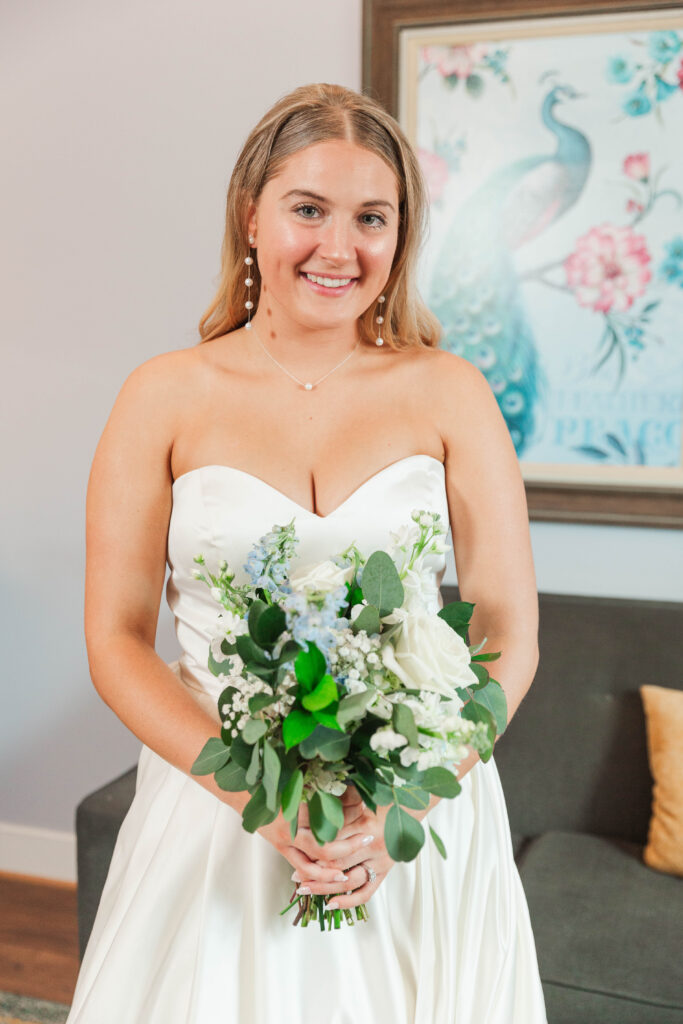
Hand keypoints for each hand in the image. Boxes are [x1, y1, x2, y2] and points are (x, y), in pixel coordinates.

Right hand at [256, 784, 365, 886]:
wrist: (246, 793)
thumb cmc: (274, 783)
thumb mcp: (299, 781)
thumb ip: (322, 786)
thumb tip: (353, 788)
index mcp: (296, 806)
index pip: (329, 814)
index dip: (350, 811)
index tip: (366, 806)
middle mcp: (291, 828)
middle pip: (324, 845)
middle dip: (348, 846)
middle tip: (368, 838)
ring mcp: (285, 841)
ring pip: (312, 865)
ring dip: (331, 871)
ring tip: (348, 873)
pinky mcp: (281, 848)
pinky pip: (301, 867)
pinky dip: (315, 876)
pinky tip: (329, 877)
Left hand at [292, 796, 441, 910]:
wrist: (410, 805)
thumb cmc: (383, 797)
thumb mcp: (361, 796)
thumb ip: (340, 805)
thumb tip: (315, 807)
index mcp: (366, 825)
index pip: (335, 845)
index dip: (313, 852)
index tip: (297, 854)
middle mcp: (373, 846)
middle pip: (338, 866)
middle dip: (315, 873)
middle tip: (296, 877)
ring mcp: (380, 861)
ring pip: (349, 882)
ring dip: (326, 888)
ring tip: (306, 890)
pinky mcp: (384, 871)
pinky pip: (367, 892)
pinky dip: (349, 901)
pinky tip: (331, 904)